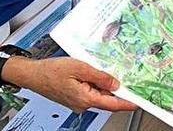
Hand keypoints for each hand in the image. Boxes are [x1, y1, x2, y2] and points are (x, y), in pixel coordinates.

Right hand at [17, 57, 137, 113]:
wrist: (33, 74)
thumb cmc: (51, 71)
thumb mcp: (80, 68)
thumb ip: (100, 76)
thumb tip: (115, 83)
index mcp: (85, 99)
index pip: (112, 104)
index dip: (127, 103)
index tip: (139, 102)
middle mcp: (82, 104)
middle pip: (106, 99)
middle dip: (115, 89)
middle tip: (125, 77)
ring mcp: (77, 103)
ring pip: (97, 95)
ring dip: (103, 85)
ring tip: (100, 71)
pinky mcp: (74, 98)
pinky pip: (89, 93)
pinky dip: (94, 85)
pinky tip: (92, 74)